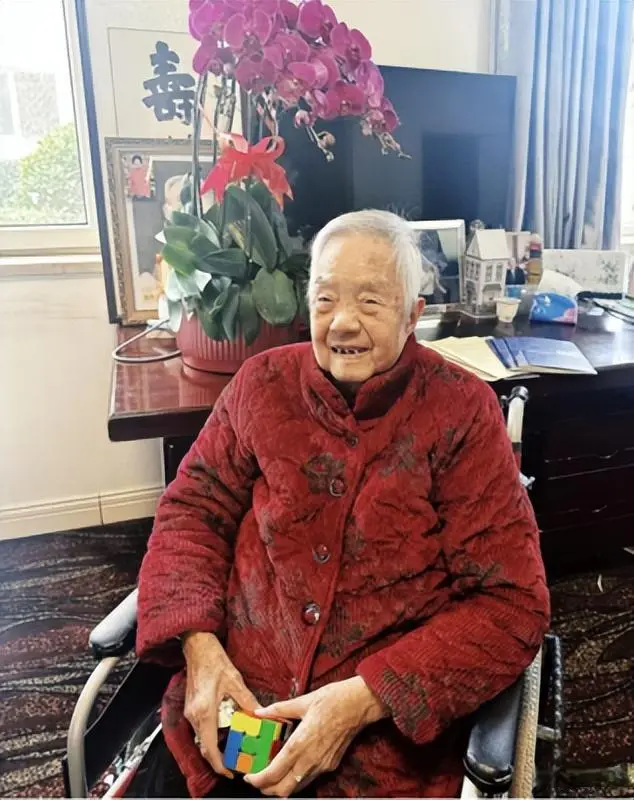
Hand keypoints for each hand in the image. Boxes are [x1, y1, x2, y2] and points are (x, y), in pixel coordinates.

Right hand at [183, 632, 259, 777]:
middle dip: (218, 758)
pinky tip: (224, 731)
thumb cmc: (214, 660)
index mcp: (205, 711)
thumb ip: (247, 700)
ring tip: (231, 749)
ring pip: (201, 738)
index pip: (210, 747)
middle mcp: (194, 715)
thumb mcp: (235, 681)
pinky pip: (200, 728)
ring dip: (214, 747)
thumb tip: (260, 714)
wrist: (197, 647)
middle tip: (234, 763)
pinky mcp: (191, 707)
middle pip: (204, 746)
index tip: (230, 772)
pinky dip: (211, 735)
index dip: (219, 764)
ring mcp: (191, 711)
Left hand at [245, 676, 388, 796]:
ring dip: (281, 787)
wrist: (359, 704)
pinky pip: (308, 780)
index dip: (258, 780)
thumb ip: (279, 709)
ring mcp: (321, 765)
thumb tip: (260, 712)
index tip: (249, 776)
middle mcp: (310, 759)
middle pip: (283, 790)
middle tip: (257, 779)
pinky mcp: (330, 765)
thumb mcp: (303, 701)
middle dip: (267, 789)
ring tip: (271, 774)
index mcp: (300, 743)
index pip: (274, 773)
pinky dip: (296, 780)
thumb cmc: (333, 699)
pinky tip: (291, 767)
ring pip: (296, 788)